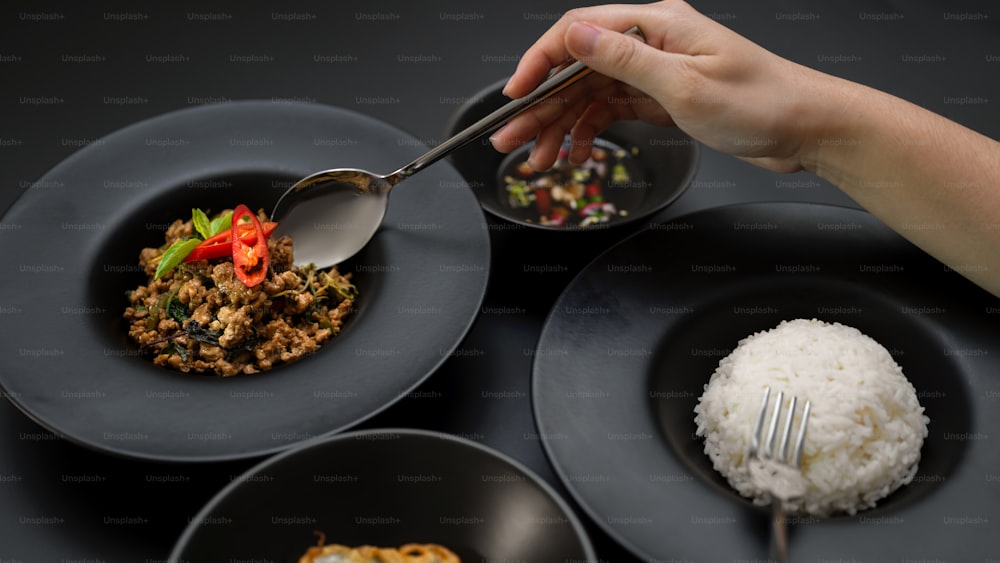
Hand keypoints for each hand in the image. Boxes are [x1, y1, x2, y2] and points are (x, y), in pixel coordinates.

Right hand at [489, 0, 835, 173]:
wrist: (807, 129)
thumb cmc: (762, 103)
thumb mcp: (686, 85)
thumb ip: (625, 59)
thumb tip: (575, 36)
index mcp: (657, 24)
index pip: (579, 32)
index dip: (539, 62)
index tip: (514, 95)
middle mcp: (653, 42)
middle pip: (578, 69)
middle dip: (542, 106)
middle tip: (514, 139)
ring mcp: (657, 70)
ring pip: (592, 93)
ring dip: (563, 125)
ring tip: (541, 158)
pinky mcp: (664, 96)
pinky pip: (614, 109)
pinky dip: (592, 131)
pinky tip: (579, 153)